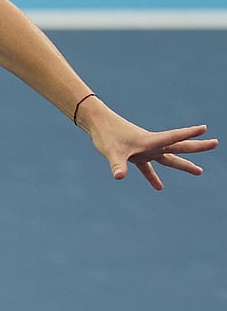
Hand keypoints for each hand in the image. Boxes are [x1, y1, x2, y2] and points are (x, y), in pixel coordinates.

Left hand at [86, 111, 216, 189]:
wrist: (96, 123)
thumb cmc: (105, 135)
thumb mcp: (112, 152)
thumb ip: (117, 165)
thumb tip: (119, 177)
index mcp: (150, 141)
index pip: (173, 137)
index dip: (189, 133)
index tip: (205, 129)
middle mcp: (151, 144)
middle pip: (178, 147)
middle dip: (197, 147)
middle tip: (215, 143)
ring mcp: (144, 149)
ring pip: (168, 158)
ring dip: (183, 165)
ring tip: (199, 171)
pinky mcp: (135, 154)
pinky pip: (147, 167)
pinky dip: (152, 177)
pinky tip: (159, 187)